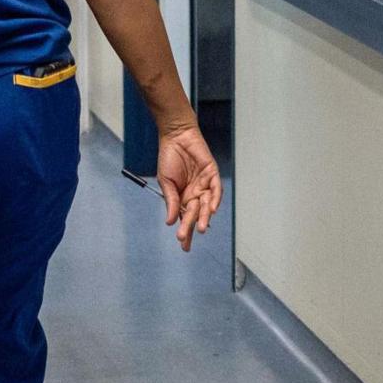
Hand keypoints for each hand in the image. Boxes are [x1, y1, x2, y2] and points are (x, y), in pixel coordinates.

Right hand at [157, 122, 223, 251]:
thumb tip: (169, 222)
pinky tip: (211, 209)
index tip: (183, 245)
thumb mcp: (165, 182)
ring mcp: (205, 184)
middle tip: (185, 239)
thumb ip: (171, 201)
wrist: (176, 136)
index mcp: (183, 197)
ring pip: (207, 205)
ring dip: (204, 217)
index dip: (185, 231)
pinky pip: (216, 189)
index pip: (185, 217)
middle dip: (191, 227)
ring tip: (200, 228)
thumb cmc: (169, 157)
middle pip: (195, 214)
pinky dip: (215, 199)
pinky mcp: (212, 174)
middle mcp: (196, 193)